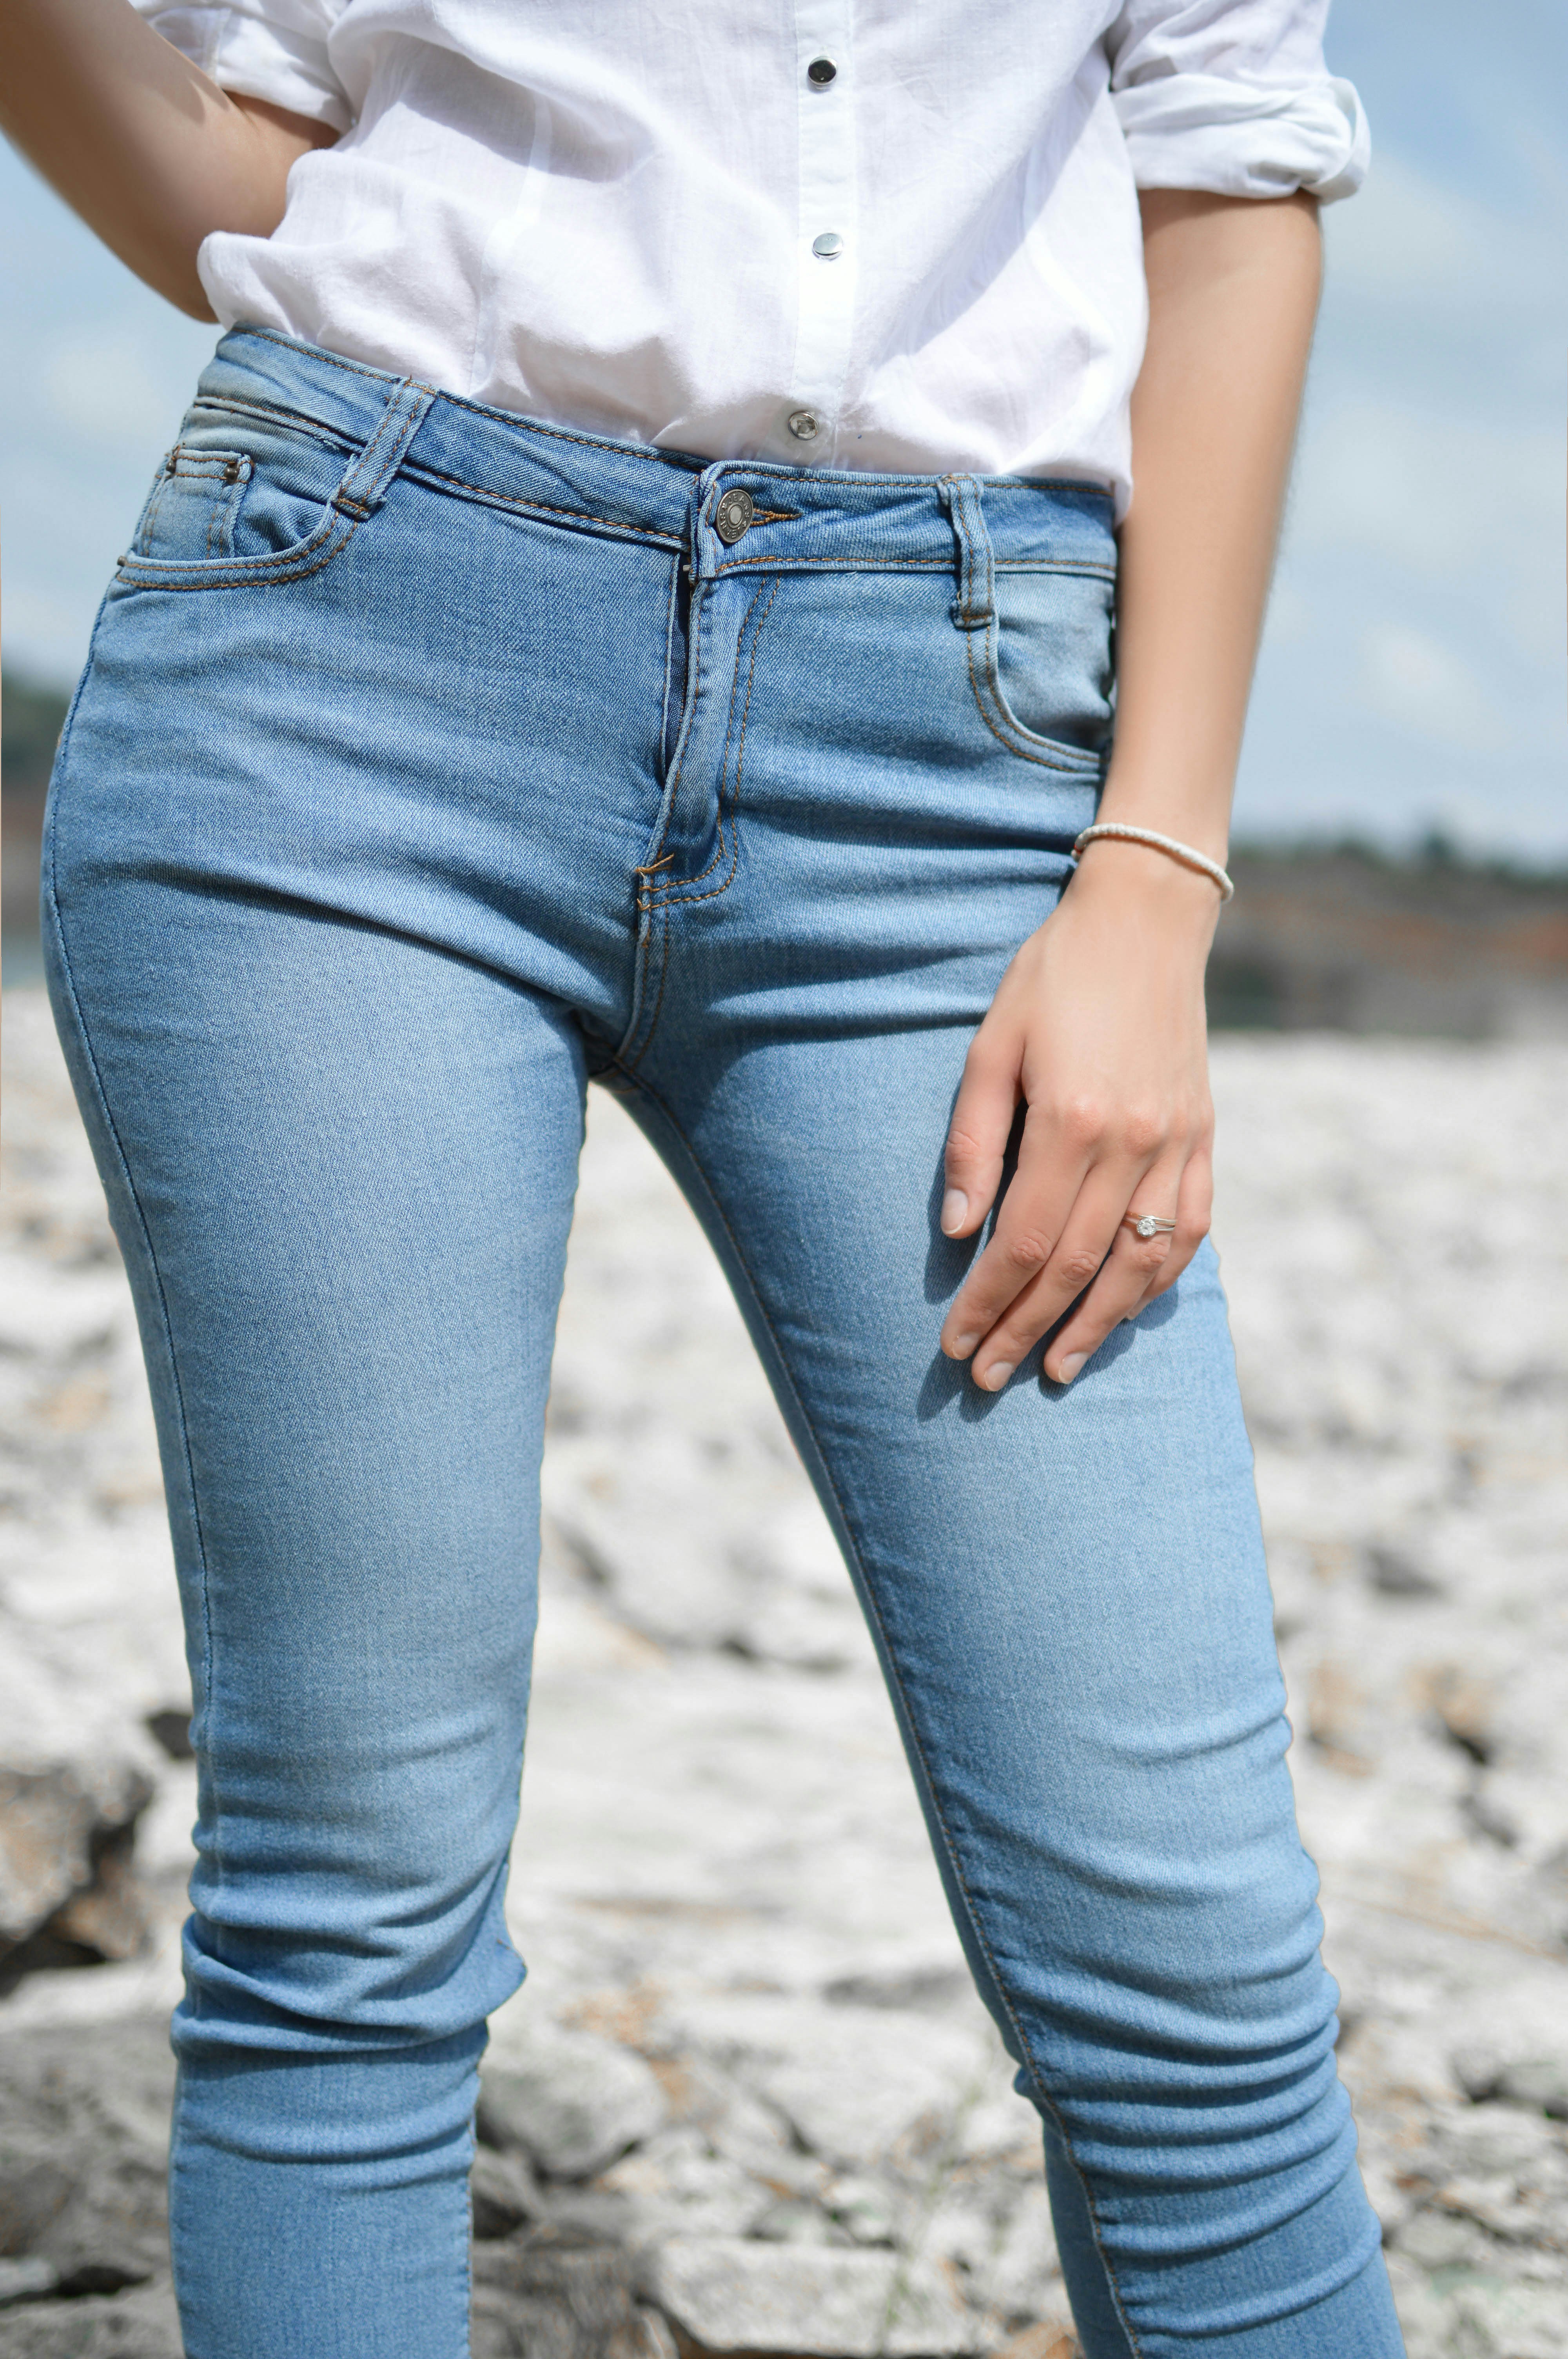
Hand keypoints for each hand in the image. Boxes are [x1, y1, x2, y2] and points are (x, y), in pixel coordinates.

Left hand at [938, 841, 1219, 1388]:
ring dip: (1097, 1325)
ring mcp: (1178, 1143)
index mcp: (1074, 1122)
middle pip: (1074, 1266)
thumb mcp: (991, 1046)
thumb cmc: (1053, 976)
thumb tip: (959, 1232)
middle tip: (989, 1378)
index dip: (987, 1302)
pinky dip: (1156, 1279)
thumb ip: (974, 1141)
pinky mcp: (1203, 1136)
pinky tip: (1124, 1309)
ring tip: (1058, 1367)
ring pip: (1140, 1263)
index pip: (1022, 1243)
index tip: (955, 1343)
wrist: (1146, 920)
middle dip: (1027, 1329)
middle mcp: (1134, 1143)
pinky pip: (1189, 1228)